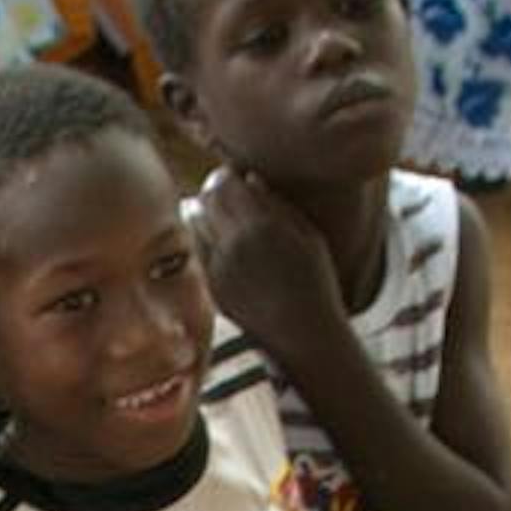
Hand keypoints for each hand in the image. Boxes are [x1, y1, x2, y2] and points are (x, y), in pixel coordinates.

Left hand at [193, 168, 345, 346]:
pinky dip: (205, 240)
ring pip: (195, 223)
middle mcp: (233, 245)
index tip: (238, 175)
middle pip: (206, 198)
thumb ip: (278, 205)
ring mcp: (219, 268)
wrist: (304, 336)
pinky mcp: (211, 286)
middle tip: (229, 192)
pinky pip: (199, 250)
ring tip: (225, 217)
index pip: (225, 182)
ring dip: (205, 213)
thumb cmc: (316, 282)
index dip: (229, 174)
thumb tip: (251, 179)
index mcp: (261, 227)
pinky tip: (224, 243)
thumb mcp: (309, 237)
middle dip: (215, 190)